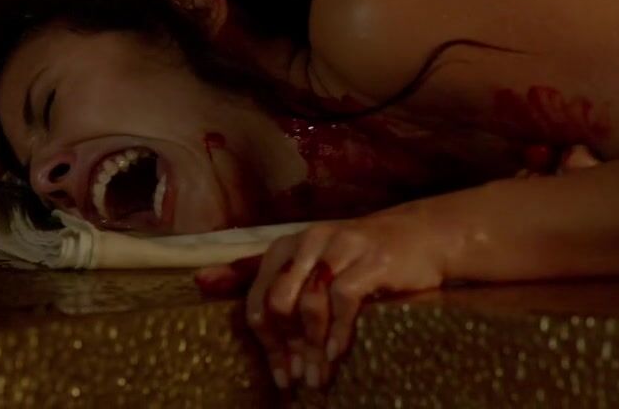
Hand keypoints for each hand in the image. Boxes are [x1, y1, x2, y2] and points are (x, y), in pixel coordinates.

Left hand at [193, 210, 448, 389]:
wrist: (418, 238)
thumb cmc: (355, 257)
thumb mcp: (304, 262)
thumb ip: (255, 272)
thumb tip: (200, 282)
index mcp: (285, 245)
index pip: (259, 301)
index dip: (267, 344)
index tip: (280, 376)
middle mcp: (307, 241)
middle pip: (278, 305)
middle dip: (288, 349)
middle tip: (301, 379)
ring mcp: (340, 247)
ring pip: (309, 305)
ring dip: (313, 349)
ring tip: (320, 377)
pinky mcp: (370, 259)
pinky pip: (343, 299)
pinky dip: (339, 332)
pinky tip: (339, 354)